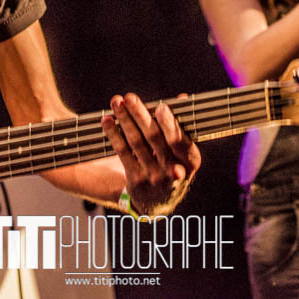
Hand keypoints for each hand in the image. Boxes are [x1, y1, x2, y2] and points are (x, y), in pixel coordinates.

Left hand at [101, 93, 200, 215]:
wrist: (157, 201)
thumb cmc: (171, 164)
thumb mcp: (183, 151)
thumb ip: (180, 125)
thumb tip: (182, 98)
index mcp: (191, 161)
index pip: (179, 141)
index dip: (169, 124)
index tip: (160, 106)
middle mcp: (174, 171)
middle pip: (154, 138)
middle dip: (141, 115)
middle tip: (129, 97)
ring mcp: (154, 177)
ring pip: (136, 143)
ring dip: (125, 120)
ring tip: (116, 102)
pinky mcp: (135, 180)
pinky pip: (123, 153)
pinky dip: (114, 135)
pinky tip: (107, 120)